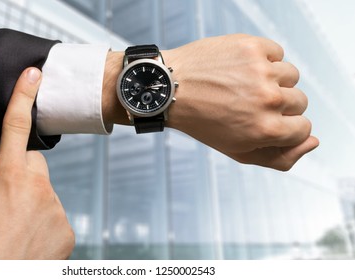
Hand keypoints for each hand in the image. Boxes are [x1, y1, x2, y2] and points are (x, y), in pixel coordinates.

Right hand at [0, 68, 74, 258]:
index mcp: (7, 176)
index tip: (34, 74)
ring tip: (14, 227)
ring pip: (45, 192)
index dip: (23, 97)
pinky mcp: (67, 228)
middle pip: (35, 164)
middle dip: (22, 173)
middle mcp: (38, 188)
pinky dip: (44, 222)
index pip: (15, 127)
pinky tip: (29, 239)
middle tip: (7, 199)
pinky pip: (55, 214)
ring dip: (32, 202)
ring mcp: (56, 208)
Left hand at [162, 34, 318, 170]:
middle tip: (246, 103)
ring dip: (272, 80)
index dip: (284, 126)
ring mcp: (261, 70)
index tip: (263, 120)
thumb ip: (280, 157)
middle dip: (278, 104)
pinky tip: (239, 68)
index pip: (304, 128)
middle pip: (300, 101)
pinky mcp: (252, 47)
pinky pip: (276, 53)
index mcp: (266, 130)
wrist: (171, 88)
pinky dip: (263, 60)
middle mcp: (268, 100)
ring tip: (242, 85)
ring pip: (290, 75)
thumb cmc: (203, 122)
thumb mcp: (238, 151)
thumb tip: (313, 141)